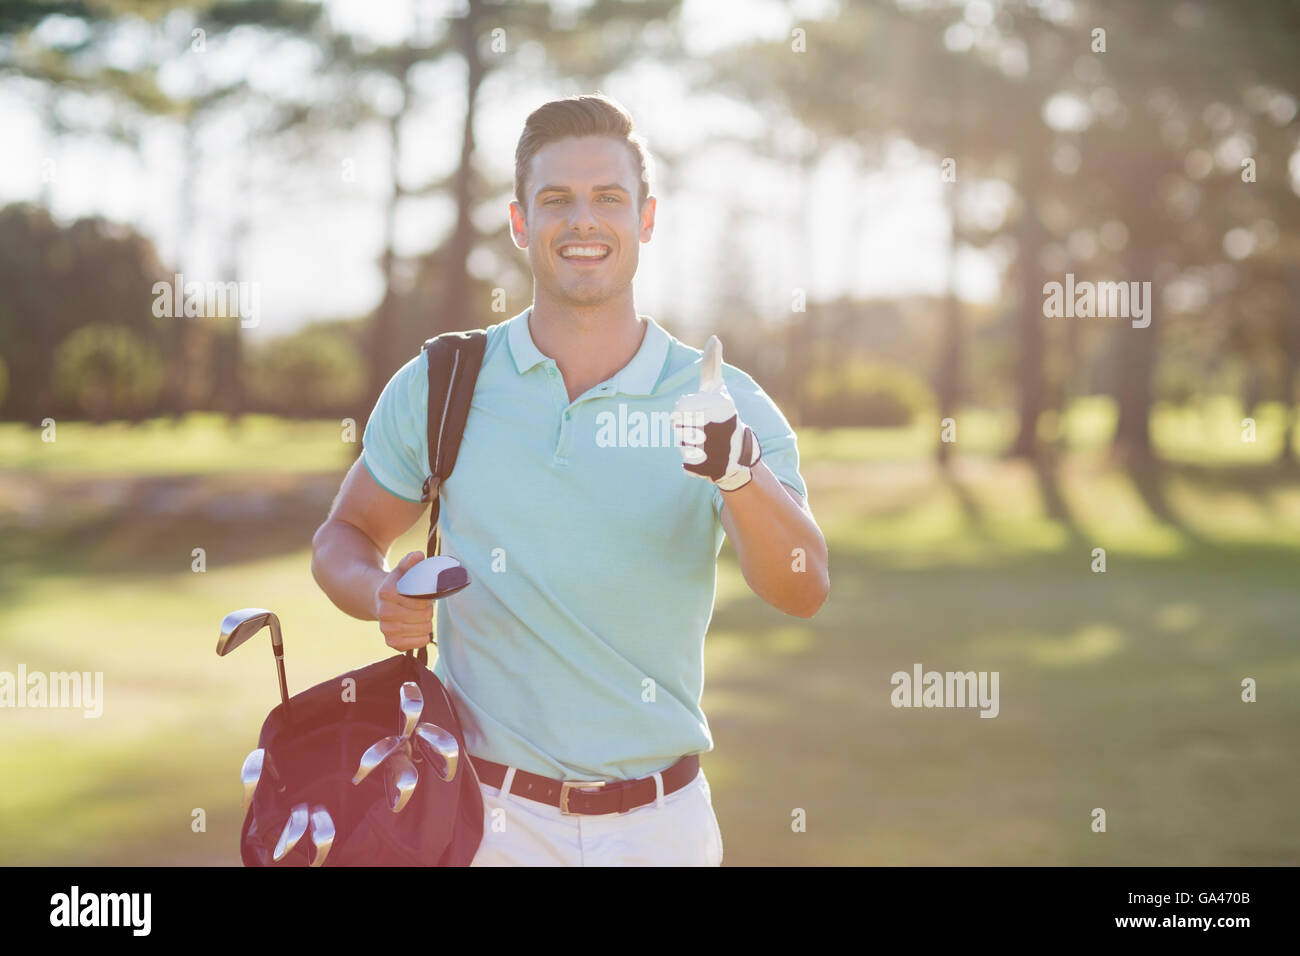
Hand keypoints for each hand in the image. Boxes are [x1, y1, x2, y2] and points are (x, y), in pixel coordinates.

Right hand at [373, 551, 433, 651]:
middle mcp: (384, 613)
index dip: (428, 598)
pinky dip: (422, 637)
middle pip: (424, 616)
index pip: (421, 601)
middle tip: (424, 606)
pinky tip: (418, 629)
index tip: (424, 595)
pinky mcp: (390, 642)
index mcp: (387, 593)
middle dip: (429, 610)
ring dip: (427, 624)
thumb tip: (419, 555)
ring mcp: (386, 629)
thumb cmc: (396, 584)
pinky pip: (416, 644)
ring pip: (423, 630)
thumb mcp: (401, 570)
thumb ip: (410, 562)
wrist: (376, 599)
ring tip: (421, 616)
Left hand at [671, 335, 760, 491]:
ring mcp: (716, 450)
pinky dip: (693, 464)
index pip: (681, 407)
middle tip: (701, 429)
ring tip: (705, 444)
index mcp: (721, 406)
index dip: (685, 410)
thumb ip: (712, 365)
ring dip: (688, 445)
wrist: (739, 453)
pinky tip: (707, 459)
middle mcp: (720, 428)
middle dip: (686, 428)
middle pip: (679, 427)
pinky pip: (686, 465)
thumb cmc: (724, 416)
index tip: (698, 412)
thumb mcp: (719, 390)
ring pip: (681, 446)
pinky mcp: (711, 470)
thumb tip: (714, 338)